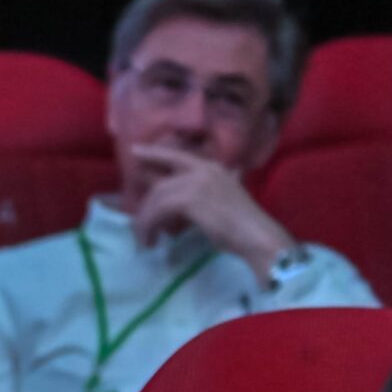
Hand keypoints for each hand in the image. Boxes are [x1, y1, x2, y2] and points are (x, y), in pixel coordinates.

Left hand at [127, 144, 297, 271]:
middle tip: (137, 224)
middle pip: (161, 184)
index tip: (135, 151)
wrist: (256, 236)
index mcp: (211, 168)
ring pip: (157, 198)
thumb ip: (206, 194)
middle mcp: (202, 169)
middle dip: (145, 206)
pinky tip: (152, 240)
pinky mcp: (189, 199)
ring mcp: (196, 182)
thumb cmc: (243, 225)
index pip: (176, 156)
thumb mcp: (222, 201)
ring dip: (146, 221)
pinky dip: (150, 226)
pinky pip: (159, 211)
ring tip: (145, 239)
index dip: (153, 153)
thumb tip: (183, 202)